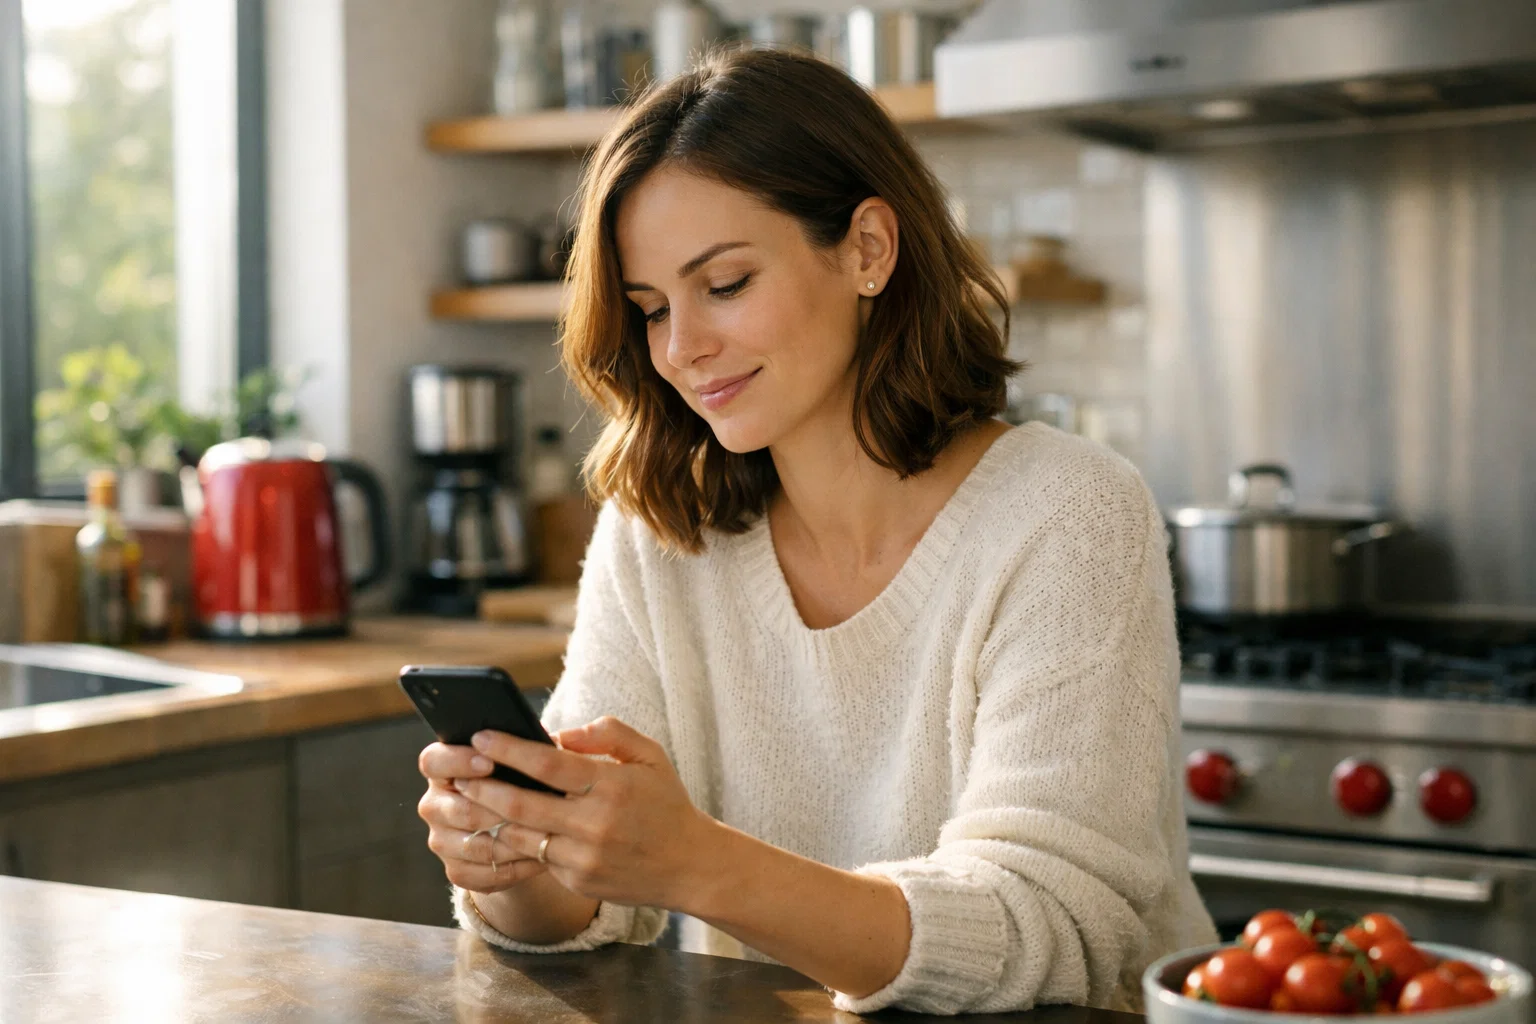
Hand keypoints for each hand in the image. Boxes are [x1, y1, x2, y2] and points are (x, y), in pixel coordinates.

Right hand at [417, 740, 546, 893]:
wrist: (514, 828)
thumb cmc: (518, 781)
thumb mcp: (518, 761)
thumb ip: (522, 749)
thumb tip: (551, 743)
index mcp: (442, 770)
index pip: (434, 761)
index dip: (458, 761)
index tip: (490, 762)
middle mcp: (434, 805)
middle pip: (459, 809)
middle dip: (499, 810)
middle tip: (532, 808)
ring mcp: (441, 840)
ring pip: (474, 845)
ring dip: (511, 841)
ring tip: (544, 835)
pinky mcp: (456, 870)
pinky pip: (482, 874)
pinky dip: (514, 868)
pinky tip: (539, 858)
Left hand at [450, 716, 716, 910]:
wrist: (689, 865)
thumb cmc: (666, 803)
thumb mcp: (650, 756)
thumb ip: (609, 734)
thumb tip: (561, 734)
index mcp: (612, 786)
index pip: (548, 764)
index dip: (510, 749)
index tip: (481, 735)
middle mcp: (595, 824)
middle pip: (522, 805)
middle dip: (483, 786)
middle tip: (458, 772)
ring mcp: (584, 857)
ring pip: (520, 837)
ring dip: (488, 818)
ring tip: (467, 799)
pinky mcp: (578, 881)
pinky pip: (536, 858)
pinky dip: (513, 842)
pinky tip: (495, 828)